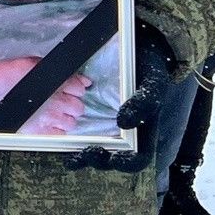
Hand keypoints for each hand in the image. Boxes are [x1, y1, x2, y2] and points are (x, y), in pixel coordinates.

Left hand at [67, 28, 181, 174]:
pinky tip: (62, 135)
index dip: (125, 163)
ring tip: (72, 152)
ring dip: (82, 154)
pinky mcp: (93, 116)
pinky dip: (72, 137)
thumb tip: (124, 123)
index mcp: (144, 130)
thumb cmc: (150, 70)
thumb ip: (142, 103)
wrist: (138, 50)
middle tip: (87, 152)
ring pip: (96, 149)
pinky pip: (82, 132)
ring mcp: (108, 126)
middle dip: (98, 160)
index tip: (112, 156)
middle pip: (113, 159)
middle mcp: (125, 133)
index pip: (137, 158)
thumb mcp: (152, 84)